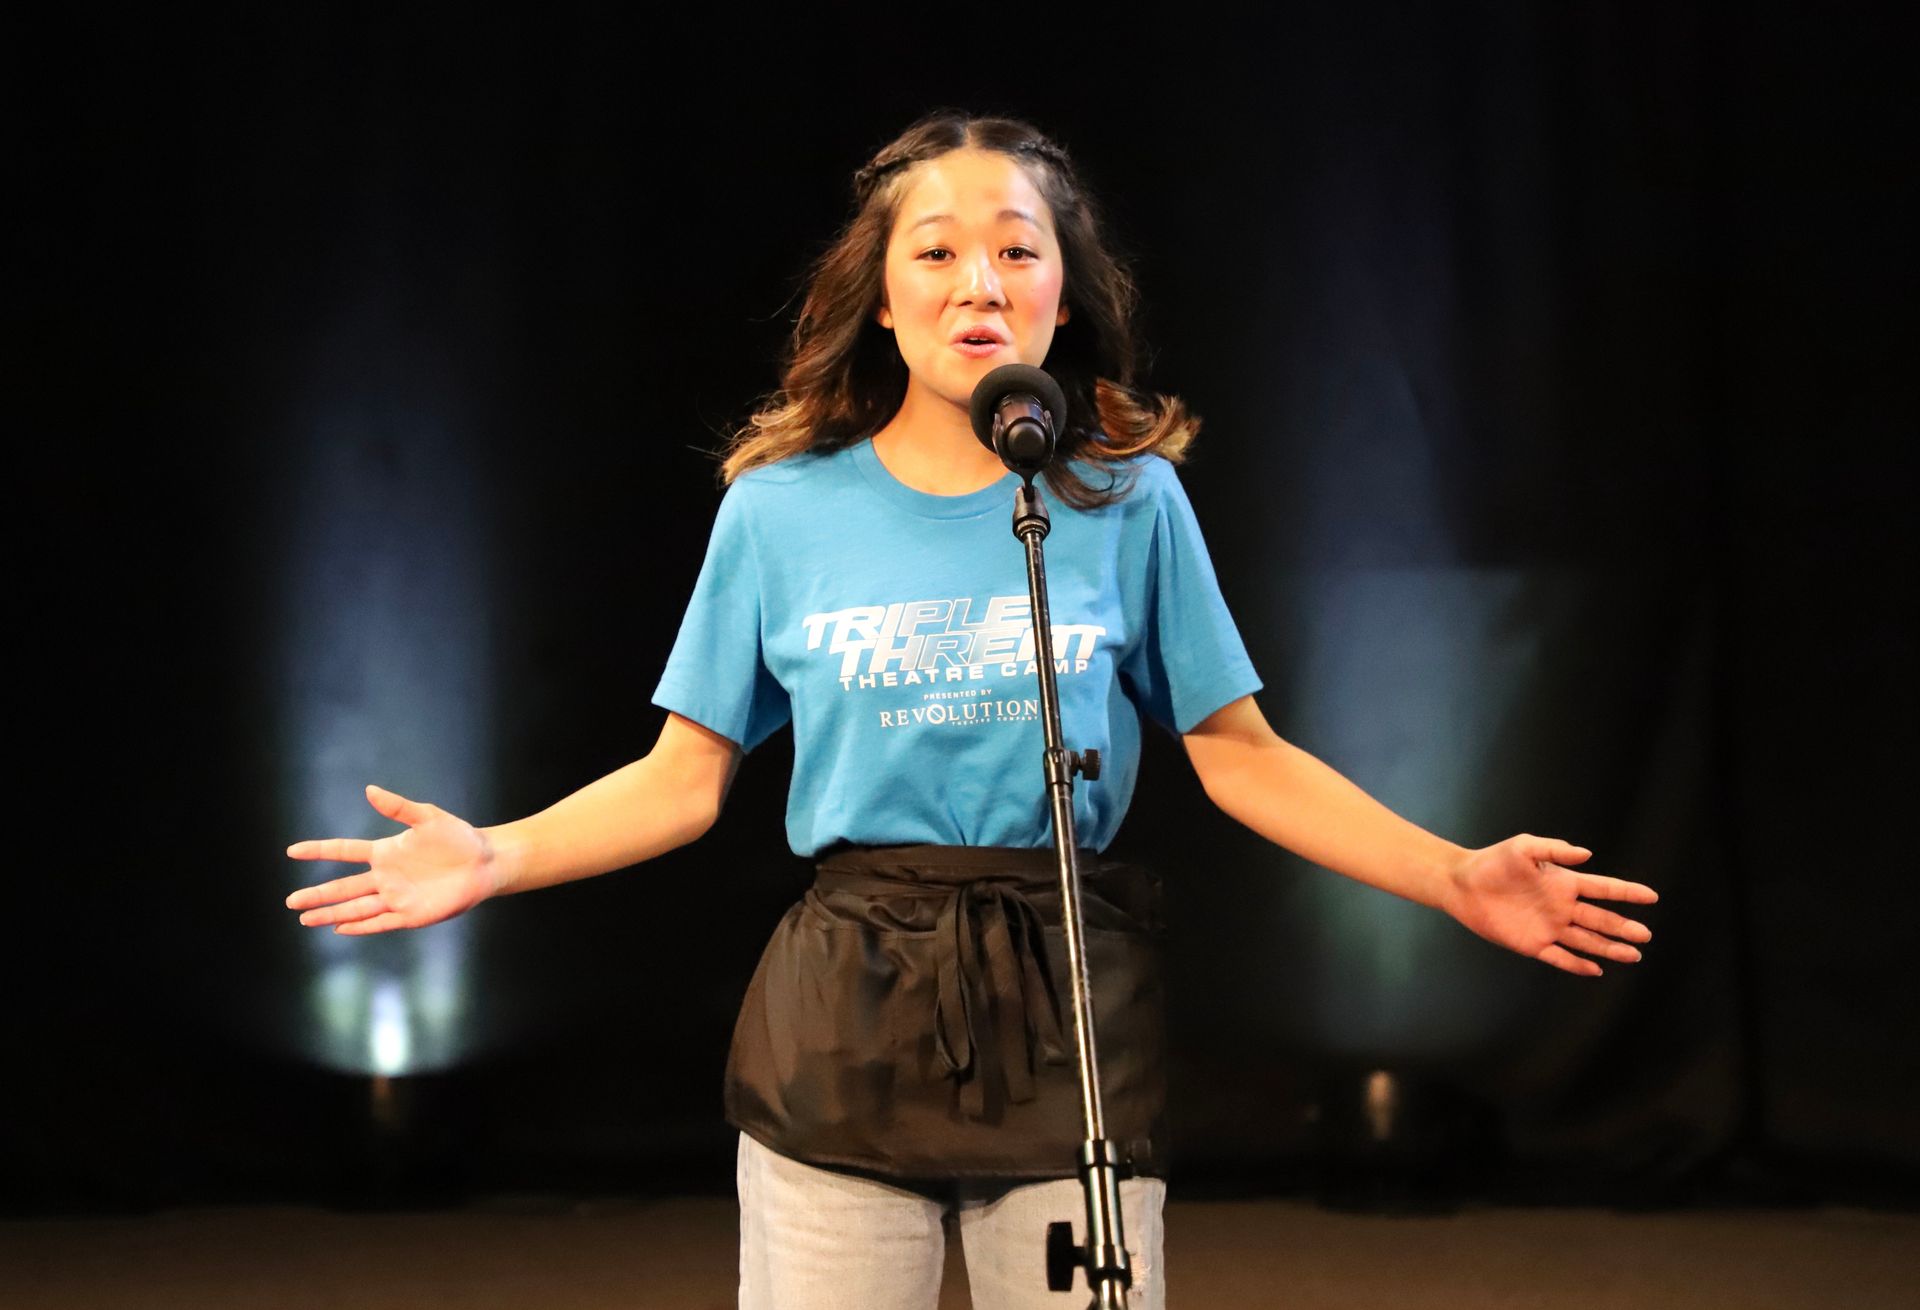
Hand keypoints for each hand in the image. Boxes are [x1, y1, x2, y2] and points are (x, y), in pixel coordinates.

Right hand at [285, 785, 498, 934]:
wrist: (485, 861)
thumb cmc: (457, 836)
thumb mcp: (427, 817)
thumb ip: (398, 807)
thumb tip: (369, 790)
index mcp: (385, 852)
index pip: (344, 851)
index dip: (318, 850)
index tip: (291, 851)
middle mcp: (385, 877)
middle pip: (343, 888)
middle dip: (317, 895)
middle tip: (290, 902)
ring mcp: (396, 897)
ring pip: (356, 908)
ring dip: (331, 914)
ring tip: (304, 919)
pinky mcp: (411, 915)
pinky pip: (381, 922)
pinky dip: (361, 926)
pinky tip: (341, 928)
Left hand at [1439, 835, 1655, 976]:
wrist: (1464, 884)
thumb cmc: (1494, 861)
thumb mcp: (1525, 847)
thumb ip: (1555, 849)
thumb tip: (1587, 854)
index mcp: (1564, 883)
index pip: (1603, 888)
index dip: (1627, 892)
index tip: (1652, 896)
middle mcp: (1561, 907)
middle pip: (1601, 919)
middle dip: (1624, 927)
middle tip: (1646, 935)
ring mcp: (1549, 927)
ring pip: (1587, 941)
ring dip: (1609, 948)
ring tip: (1633, 955)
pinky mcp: (1533, 944)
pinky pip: (1560, 957)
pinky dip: (1578, 964)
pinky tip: (1596, 969)